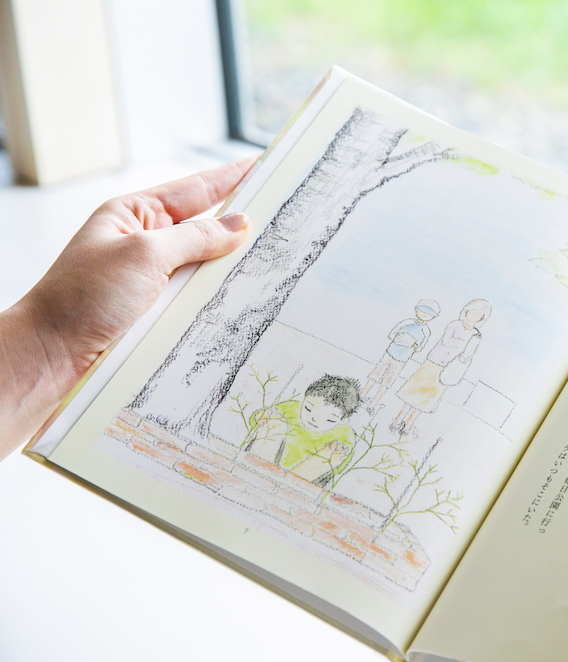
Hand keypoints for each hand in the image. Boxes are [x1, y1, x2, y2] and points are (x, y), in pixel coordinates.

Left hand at [0, 157, 256, 459]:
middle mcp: (145, 245)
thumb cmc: (80, 299)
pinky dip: (221, 298)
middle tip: (285, 212)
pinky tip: (245, 297)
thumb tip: (240, 225)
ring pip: (207, 267)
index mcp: (134, 215)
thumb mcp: (143, 255)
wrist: (51, 358)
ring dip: (233, 268)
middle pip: (206, 228)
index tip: (264, 165)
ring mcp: (154, 280)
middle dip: (242, 224)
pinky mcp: (159, 313)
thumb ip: (195, 238)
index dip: (231, 177)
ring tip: (276, 256)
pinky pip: (200, 299)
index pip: (194, 190)